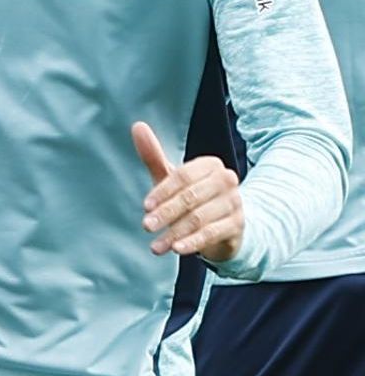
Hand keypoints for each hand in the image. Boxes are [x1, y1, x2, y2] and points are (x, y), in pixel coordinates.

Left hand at [133, 122, 242, 260]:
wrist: (223, 224)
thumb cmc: (191, 196)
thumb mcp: (171, 178)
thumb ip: (153, 155)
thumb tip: (137, 126)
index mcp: (210, 165)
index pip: (183, 176)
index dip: (163, 192)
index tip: (145, 206)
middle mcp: (227, 180)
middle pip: (190, 197)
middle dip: (166, 213)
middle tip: (146, 226)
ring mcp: (235, 203)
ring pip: (199, 218)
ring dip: (175, 233)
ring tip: (155, 246)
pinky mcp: (238, 224)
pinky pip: (212, 233)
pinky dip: (193, 242)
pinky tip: (177, 249)